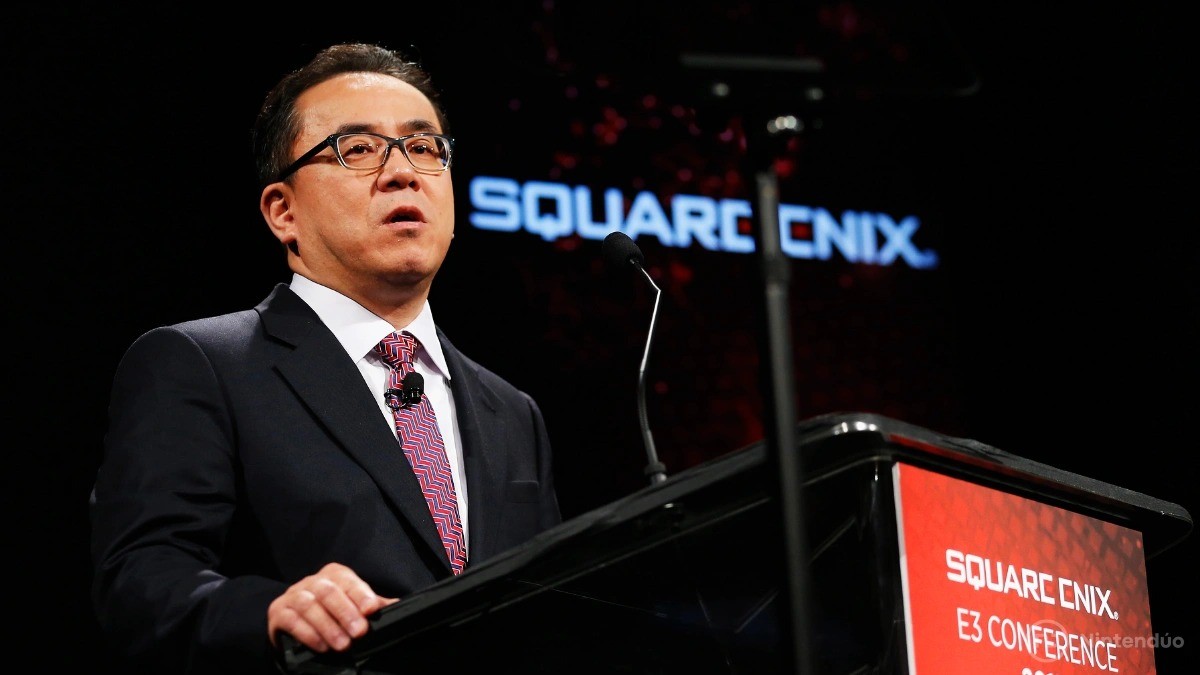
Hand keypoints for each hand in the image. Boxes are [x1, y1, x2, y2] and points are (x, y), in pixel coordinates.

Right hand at [267, 562, 398, 652]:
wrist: (294, 629)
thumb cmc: (331, 615)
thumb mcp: (352, 608)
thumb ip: (372, 606)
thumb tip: (398, 606)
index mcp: (333, 575)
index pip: (348, 580)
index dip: (361, 594)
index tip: (372, 610)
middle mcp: (312, 581)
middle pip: (328, 591)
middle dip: (346, 612)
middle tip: (360, 632)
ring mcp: (293, 595)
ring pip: (309, 604)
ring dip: (327, 626)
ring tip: (342, 644)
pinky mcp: (278, 612)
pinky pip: (291, 620)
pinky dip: (308, 633)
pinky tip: (321, 646)